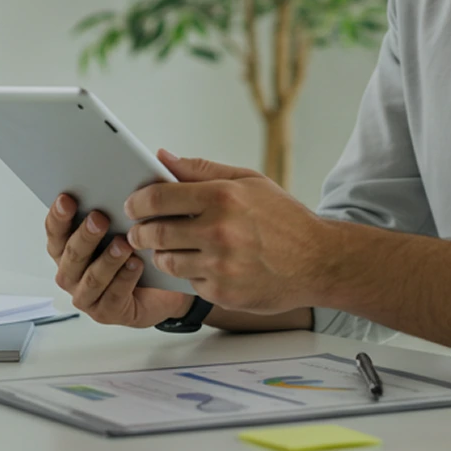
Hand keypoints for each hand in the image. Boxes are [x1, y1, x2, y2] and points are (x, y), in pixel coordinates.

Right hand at [45, 194, 190, 327]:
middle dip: (85, 235)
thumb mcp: (125, 224)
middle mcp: (71, 273)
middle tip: (100, 218)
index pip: (55, 231)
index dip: (58, 216)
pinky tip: (135, 265)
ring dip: (107, 259)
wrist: (160, 289)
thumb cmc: (135, 252)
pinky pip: (113, 296)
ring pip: (91, 278)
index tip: (67, 198)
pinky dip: (124, 279)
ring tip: (123, 243)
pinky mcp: (106, 312)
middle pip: (71, 254)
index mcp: (67, 248)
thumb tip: (123, 172)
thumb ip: (116, 203)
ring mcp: (86, 295)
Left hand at [124, 149, 332, 313]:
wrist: (318, 261)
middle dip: (140, 231)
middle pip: (155, 232)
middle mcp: (218, 232)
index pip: (159, 197)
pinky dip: (190, 273)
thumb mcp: (248, 181)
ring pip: (167, 261)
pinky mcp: (223, 292)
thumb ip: (202, 170)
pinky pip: (189, 281)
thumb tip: (164, 157)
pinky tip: (203, 263)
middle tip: (138, 230)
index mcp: (222, 197)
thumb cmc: (283, 218)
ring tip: (170, 246)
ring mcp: (220, 266)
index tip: (132, 204)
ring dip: (162, 253)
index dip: (137, 201)